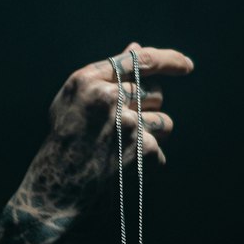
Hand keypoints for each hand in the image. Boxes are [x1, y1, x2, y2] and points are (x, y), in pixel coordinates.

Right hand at [24, 41, 193, 218]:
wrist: (56, 194)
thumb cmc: (63, 147)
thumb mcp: (74, 104)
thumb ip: (105, 75)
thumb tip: (136, 48)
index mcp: (88, 81)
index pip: (140, 60)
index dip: (169, 60)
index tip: (187, 66)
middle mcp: (109, 97)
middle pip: (154, 93)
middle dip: (146, 112)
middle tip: (121, 133)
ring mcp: (128, 123)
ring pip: (164, 121)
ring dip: (151, 137)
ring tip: (122, 153)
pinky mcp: (141, 150)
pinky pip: (159, 152)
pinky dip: (145, 164)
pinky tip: (123, 172)